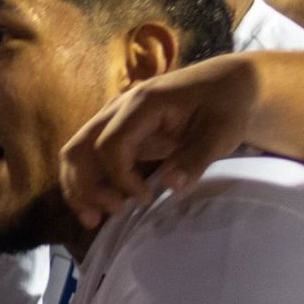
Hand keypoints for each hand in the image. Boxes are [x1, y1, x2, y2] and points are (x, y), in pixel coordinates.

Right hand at [59, 54, 259, 228]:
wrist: (226, 84)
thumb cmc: (225, 105)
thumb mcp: (222, 132)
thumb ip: (195, 158)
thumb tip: (171, 187)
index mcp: (142, 104)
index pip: (110, 145)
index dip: (121, 178)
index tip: (146, 199)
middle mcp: (117, 109)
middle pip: (79, 149)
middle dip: (85, 187)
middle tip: (108, 215)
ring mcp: (113, 119)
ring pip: (77, 154)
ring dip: (79, 188)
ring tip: (94, 219)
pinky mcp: (116, 131)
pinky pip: (89, 157)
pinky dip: (88, 183)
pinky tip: (100, 206)